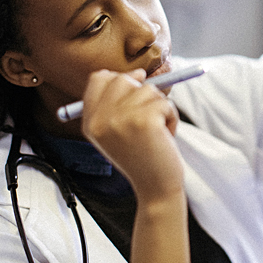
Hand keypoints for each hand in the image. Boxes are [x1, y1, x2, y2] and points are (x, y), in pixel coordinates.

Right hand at [81, 69, 183, 203]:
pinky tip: (165, 138)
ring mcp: (121, 119)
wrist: (155, 189)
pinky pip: (166, 103)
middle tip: (148, 119)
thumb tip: (138, 73)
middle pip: (124, 79)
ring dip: (160, 109)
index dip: (120, 81)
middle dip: (143, 94)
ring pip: (149, 90)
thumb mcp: (119, 131)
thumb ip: (120, 102)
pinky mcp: (144, 120)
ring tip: (156, 133)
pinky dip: (172, 118)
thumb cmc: (143, 158)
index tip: (134, 98)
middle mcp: (100, 119)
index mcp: (90, 121)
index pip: (99, 78)